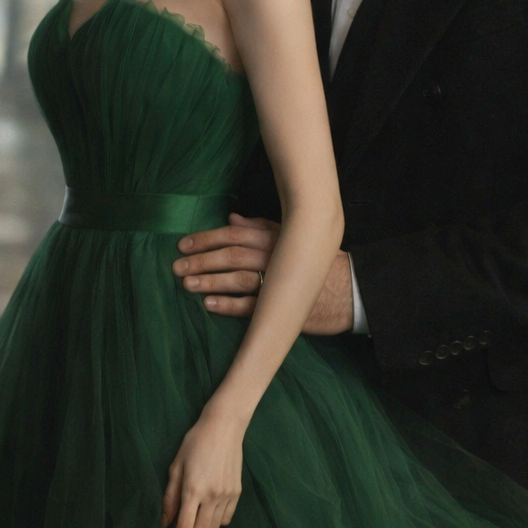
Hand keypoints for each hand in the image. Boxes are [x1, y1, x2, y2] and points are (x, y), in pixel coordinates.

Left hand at [160, 405, 243, 527]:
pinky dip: (216, 521)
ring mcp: (227, 495)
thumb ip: (170, 498)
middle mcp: (212, 496)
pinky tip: (210, 509)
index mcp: (193, 490)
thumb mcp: (175, 467)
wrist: (224, 427)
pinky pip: (227, 519)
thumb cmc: (194, 443)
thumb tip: (164, 523)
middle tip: (182, 526)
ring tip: (196, 515)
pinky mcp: (237, 493)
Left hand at [171, 212, 353, 333]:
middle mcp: (275, 257)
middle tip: (177, 266)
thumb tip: (232, 219)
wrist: (349, 292)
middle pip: (231, 255)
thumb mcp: (291, 238)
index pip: (234, 235)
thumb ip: (261, 228)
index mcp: (275, 238)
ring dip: (210, 281)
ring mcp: (278, 283)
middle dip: (201, 260)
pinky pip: (251, 307)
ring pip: (238, 278)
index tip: (183, 245)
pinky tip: (210, 305)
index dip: (207, 238)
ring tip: (188, 284)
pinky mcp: (283, 308)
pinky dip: (229, 305)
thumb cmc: (317, 263)